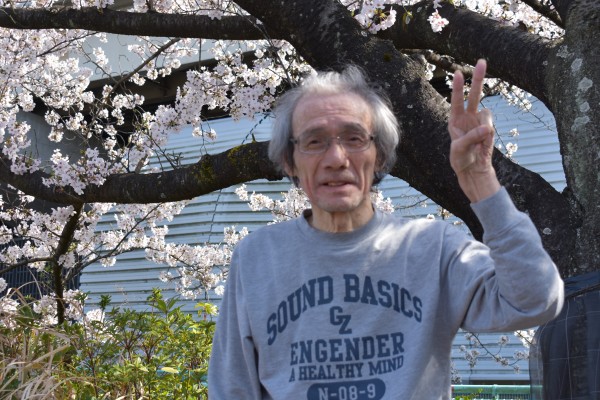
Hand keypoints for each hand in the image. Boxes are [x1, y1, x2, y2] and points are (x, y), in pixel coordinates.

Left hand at [448, 59, 499, 202]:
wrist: (473, 170)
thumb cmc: (460, 160)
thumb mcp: (459, 150)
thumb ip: (471, 137)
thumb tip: (487, 128)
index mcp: (454, 120)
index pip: (456, 100)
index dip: (457, 87)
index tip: (457, 73)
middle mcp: (467, 117)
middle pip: (474, 94)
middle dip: (478, 78)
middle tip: (482, 60)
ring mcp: (479, 122)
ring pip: (486, 112)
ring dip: (483, 125)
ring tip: (477, 142)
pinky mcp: (489, 129)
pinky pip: (491, 126)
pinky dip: (487, 134)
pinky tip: (483, 144)